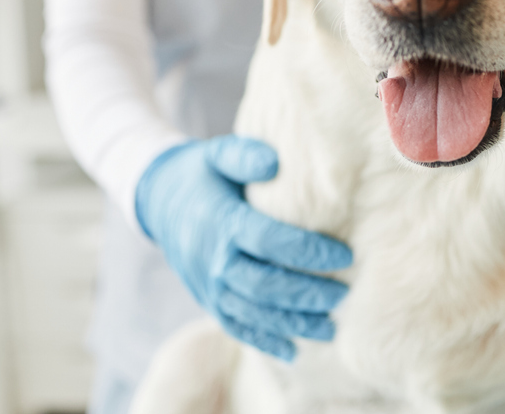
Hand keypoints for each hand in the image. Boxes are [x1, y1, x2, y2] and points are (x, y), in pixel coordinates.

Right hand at [135, 135, 351, 360]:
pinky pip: (235, 326)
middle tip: (344, 293)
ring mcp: (209, 285)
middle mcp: (214, 259)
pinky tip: (294, 351)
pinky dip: (264, 341)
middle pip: (264, 284)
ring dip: (292, 323)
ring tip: (331, 326)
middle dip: (306, 293)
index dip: (309, 251)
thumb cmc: (203, 174)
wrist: (159, 201)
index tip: (345, 255)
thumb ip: (245, 155)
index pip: (270, 241)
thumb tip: (275, 163)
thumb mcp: (219, 154)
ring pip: (253, 312)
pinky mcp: (207, 300)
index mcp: (223, 222)